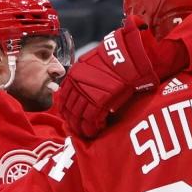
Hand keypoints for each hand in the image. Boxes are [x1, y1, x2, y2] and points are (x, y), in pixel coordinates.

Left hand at [56, 18, 184, 138]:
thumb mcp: (93, 64)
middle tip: (77, 130)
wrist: (127, 58)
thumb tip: (85, 92)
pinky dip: (92, 128)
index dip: (67, 111)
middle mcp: (76, 86)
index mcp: (73, 76)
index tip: (70, 117)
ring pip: (78, 117)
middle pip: (69, 110)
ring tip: (86, 133)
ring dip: (81, 128)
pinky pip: (91, 120)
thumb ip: (85, 78)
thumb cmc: (115, 58)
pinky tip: (96, 130)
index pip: (64, 99)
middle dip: (73, 122)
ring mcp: (86, 95)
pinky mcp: (98, 103)